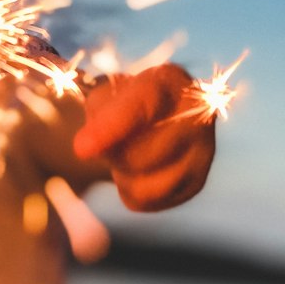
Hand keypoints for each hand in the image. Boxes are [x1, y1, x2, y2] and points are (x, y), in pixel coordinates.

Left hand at [73, 64, 215, 211]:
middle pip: (138, 156)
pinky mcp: (196, 181)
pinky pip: (147, 201)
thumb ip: (97, 114)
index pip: (139, 108)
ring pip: (144, 186)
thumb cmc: (125, 101)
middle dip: (113, 155)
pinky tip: (138, 170)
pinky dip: (132, 191)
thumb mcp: (105, 94)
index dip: (109, 129)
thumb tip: (86, 147)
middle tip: (113, 140)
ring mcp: (203, 151)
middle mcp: (196, 115)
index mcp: (168, 82)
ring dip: (122, 175)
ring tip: (127, 154)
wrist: (158, 114)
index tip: (81, 149)